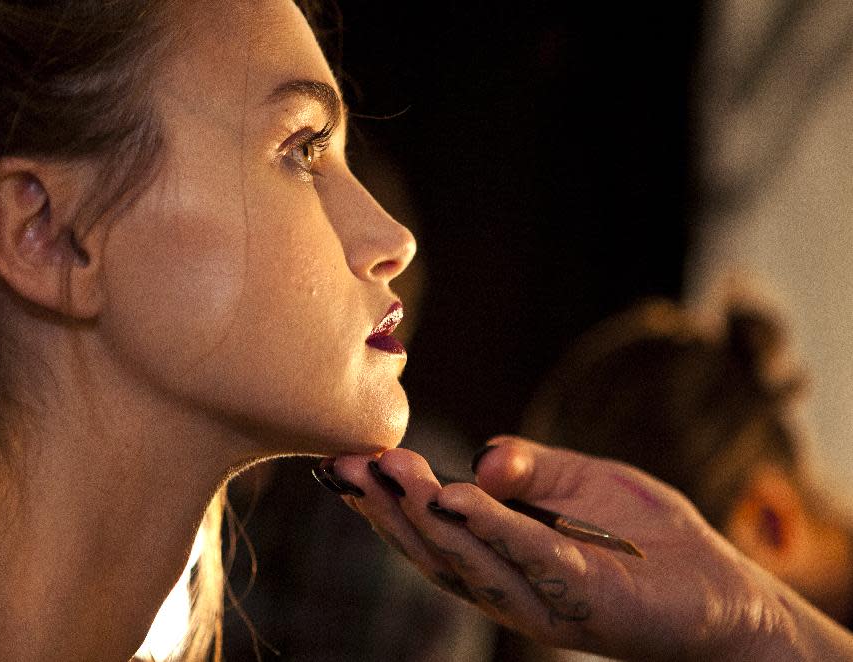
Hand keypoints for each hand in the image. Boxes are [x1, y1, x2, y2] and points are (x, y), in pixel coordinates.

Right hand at [328, 436, 797, 660]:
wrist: (721, 588)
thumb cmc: (643, 536)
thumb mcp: (580, 480)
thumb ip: (530, 469)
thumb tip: (478, 458)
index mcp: (499, 557)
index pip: (431, 531)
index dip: (384, 500)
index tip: (344, 460)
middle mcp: (508, 586)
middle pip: (434, 548)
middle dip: (387, 506)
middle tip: (346, 464)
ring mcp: (544, 599)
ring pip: (469, 557)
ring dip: (424, 514)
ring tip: (388, 472)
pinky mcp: (586, 601)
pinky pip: (531, 557)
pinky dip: (491, 527)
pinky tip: (455, 497)